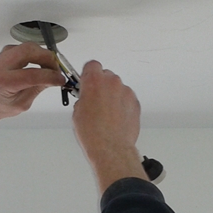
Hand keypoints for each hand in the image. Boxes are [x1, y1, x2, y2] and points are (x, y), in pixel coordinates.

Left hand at [0, 43, 62, 161]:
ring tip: (50, 69)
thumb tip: (55, 78)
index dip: (50, 76)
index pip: (31, 75)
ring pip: (30, 46)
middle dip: (48, 59)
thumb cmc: (2, 104)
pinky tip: (41, 65)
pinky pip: (28, 48)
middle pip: (29, 51)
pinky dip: (38, 54)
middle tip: (57, 70)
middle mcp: (1, 64)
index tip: (60, 79)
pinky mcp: (9, 50)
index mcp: (3, 82)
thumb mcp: (22, 104)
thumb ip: (38, 89)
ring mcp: (4, 55)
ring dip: (44, 56)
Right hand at [72, 61, 147, 193]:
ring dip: (112, 95)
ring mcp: (126, 92)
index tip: (86, 81)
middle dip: (101, 85)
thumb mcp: (77, 112)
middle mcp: (112, 83)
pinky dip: (122, 105)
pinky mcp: (135, 102)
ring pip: (117, 87)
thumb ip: (83, 98)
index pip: (92, 65)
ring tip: (106, 114)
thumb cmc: (93, 133)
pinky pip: (126, 98)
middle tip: (95, 100)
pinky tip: (115, 118)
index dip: (88, 73)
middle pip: (106, 75)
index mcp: (94, 81)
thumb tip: (86, 98)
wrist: (111, 147)